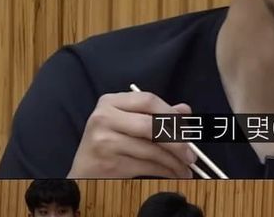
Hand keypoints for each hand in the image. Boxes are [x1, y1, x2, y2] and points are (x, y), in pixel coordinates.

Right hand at [68, 90, 195, 179]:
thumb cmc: (107, 144)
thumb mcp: (126, 123)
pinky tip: (173, 174)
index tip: (187, 127)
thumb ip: (154, 115)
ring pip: (150, 149)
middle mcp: (104, 118)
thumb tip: (185, 111)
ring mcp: (105, 141)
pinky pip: (144, 166)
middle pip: (150, 125)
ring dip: (173, 161)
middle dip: (177, 141)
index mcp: (110, 102)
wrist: (81, 173)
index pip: (147, 100)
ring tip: (186, 168)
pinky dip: (163, 171)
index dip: (170, 113)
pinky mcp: (108, 164)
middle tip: (191, 154)